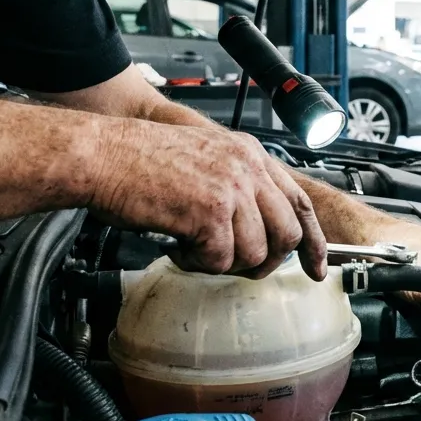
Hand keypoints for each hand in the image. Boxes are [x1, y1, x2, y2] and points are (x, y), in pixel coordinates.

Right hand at [89, 119, 326, 278]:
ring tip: (194, 248)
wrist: (102, 154)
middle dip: (265, 260)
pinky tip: (177, 246)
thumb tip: (258, 228)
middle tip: (234, 264)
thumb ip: (237, 184)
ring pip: (256, 253)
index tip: (317, 267)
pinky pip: (221, 260)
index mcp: (249, 153)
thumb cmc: (139, 160)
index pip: (299, 201)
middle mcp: (247, 167)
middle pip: (287, 234)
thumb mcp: (204, 159)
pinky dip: (197, 263)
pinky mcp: (210, 212)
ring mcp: (232, 189)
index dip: (314, 240)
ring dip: (224, 262)